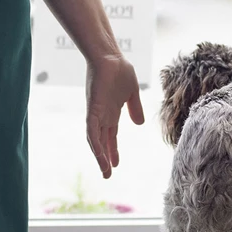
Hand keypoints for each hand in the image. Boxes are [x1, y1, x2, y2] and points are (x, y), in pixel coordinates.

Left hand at [85, 56, 145, 178]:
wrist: (110, 56)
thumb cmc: (120, 70)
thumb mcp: (132, 93)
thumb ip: (135, 108)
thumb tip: (139, 123)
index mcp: (111, 113)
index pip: (111, 136)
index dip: (113, 150)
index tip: (116, 164)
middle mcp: (102, 116)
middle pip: (102, 142)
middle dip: (105, 158)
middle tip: (108, 175)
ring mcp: (96, 113)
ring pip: (96, 140)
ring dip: (100, 156)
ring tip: (105, 172)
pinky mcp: (93, 109)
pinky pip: (92, 131)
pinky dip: (95, 144)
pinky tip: (99, 156)